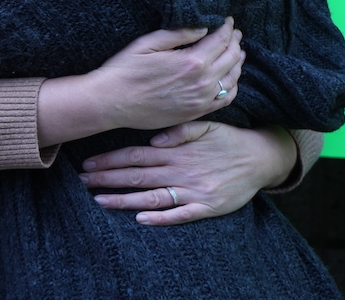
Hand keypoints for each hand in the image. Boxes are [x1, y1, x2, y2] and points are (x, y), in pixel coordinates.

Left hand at [80, 122, 296, 225]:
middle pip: (137, 176)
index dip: (111, 160)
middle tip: (83, 181)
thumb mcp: (205, 124)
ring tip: (100, 201)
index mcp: (176, 150)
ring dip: (124, 200)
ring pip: (152, 197)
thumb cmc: (228, 140)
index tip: (88, 163)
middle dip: (107, 178)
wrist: (261, 158)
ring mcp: (193, 190)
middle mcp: (181, 170)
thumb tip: (154, 138)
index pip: (136, 155)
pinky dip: (161, 217)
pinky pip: (181, 214)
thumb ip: (178, 129)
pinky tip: (141, 219)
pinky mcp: (207, 206)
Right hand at [93, 18, 242, 130]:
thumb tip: (203, 28)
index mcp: (192, 61)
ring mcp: (201, 100)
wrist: (112, 103)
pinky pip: (225, 100)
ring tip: (236, 52)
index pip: (221, 40)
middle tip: (234, 33)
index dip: (227, 27)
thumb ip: (178, 34)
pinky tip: (229, 79)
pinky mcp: (196, 113)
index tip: (228, 20)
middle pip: (231, 58)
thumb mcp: (148, 43)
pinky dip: (232, 86)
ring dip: (237, 63)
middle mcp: (202, 82)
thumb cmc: (125, 70)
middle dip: (235, 42)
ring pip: (233, 79)